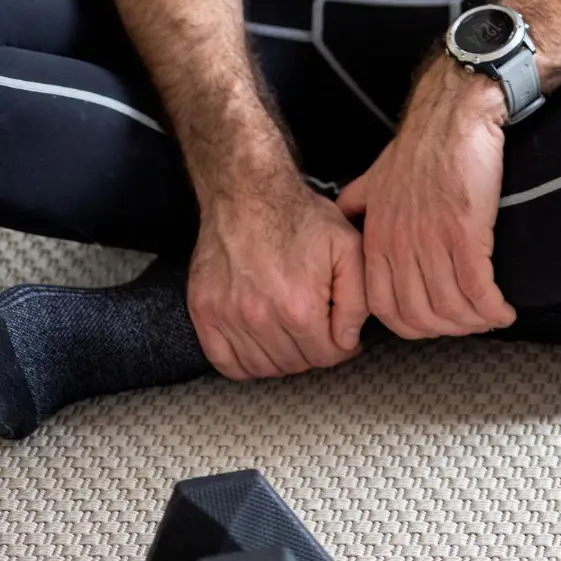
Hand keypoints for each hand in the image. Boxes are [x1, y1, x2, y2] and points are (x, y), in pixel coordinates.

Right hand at [188, 161, 367, 379]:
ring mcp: (227, 316)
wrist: (246, 192)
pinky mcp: (203, 311)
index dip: (342, 347)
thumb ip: (358, 301)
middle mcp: (259, 316)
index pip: (327, 356)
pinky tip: (261, 345)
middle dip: (315, 351)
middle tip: (319, 329)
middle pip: (297, 363)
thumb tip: (348, 340)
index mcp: (299, 306)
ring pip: (264, 367)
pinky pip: (225, 362)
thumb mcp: (349, 249)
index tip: (341, 333)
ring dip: (284, 358)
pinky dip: (245, 363)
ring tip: (293, 334)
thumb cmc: (299, 217)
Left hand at [337, 61, 516, 338]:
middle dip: (451, 330)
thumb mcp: (374, 177)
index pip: (386, 310)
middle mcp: (399, 246)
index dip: (418, 327)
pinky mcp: (465, 233)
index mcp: (376, 239)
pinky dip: (493, 309)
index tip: (442, 323)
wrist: (453, 115)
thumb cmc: (420, 145)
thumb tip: (347, 218)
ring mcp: (431, 241)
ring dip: (477, 322)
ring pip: (451, 308)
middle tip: (474, 324)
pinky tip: (506, 310)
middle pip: (421, 317)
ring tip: (494, 317)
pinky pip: (478, 290)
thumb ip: (359, 204)